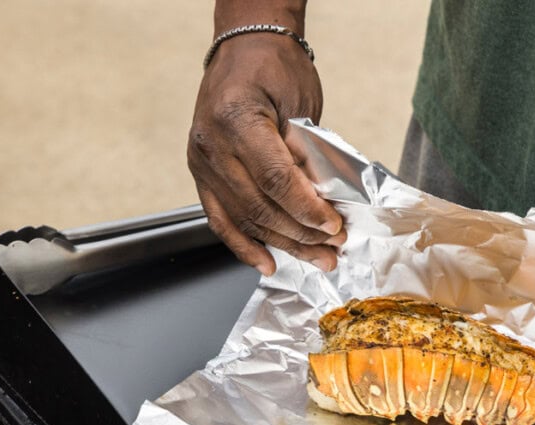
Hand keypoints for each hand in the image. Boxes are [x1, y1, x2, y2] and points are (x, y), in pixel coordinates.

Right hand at [188, 34, 344, 275]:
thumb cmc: (274, 68)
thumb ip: (306, 153)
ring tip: (315, 258)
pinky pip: (221, 220)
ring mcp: (201, 163)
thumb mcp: (301, 103)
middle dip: (301, 234)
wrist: (243, 50)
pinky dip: (244, 246)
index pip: (276, 179)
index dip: (307, 209)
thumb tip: (321, 202)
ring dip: (282, 245)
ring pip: (244, 220)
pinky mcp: (200, 175)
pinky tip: (266, 263)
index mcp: (237, 118)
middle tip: (333, 247)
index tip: (334, 225)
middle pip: (260, 207)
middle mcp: (211, 144)